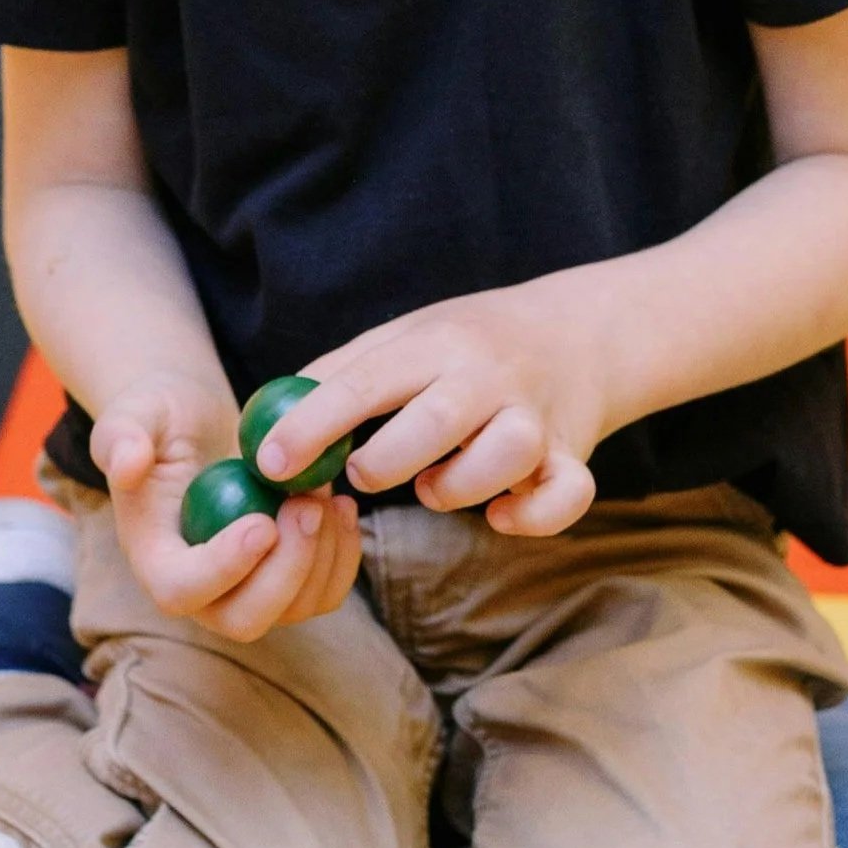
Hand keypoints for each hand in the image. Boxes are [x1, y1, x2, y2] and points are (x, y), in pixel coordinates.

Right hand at [90, 376, 360, 640]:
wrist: (198, 426)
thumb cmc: (162, 418)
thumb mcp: (136, 413)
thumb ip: (121, 436)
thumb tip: (127, 461)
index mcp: (155, 560)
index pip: (181, 591)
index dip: (223, 568)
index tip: (262, 522)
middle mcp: (201, 591)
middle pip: (245, 619)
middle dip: (286, 572)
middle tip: (307, 506)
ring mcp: (246, 590)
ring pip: (294, 610)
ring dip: (321, 557)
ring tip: (324, 491)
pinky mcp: (285, 579)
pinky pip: (324, 592)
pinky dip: (343, 556)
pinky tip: (342, 505)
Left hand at [257, 284, 601, 534]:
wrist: (579, 332)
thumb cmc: (470, 341)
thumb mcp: (406, 336)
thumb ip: (341, 373)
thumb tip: (268, 417)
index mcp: (437, 343)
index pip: (366, 381)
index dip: (313, 425)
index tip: (271, 462)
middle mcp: (489, 375)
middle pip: (438, 419)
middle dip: (389, 460)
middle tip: (362, 475)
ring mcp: (536, 415)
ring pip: (506, 454)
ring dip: (459, 486)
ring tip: (434, 485)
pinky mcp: (572, 455)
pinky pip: (566, 496)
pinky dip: (532, 516)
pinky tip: (500, 515)